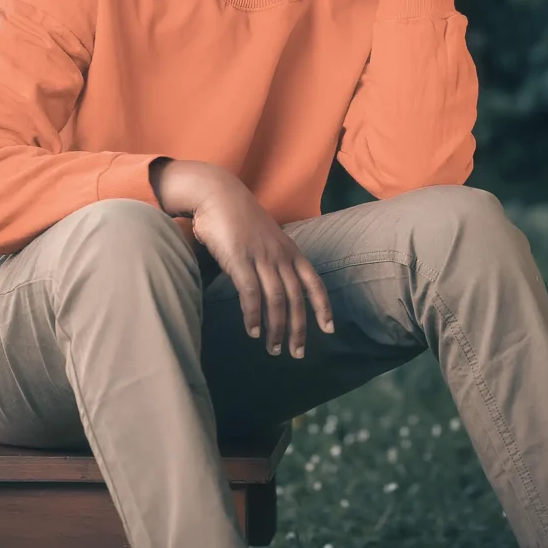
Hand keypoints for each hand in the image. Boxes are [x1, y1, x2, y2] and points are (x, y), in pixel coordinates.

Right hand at [191, 175, 334, 357]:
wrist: (218, 194)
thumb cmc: (239, 218)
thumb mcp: (266, 238)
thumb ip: (273, 259)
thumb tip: (274, 285)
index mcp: (290, 251)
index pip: (314, 283)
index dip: (323, 307)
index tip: (329, 330)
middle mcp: (280, 256)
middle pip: (297, 298)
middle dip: (299, 329)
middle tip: (296, 353)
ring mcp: (261, 257)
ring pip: (277, 300)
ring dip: (277, 328)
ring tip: (273, 349)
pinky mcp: (239, 260)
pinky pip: (251, 293)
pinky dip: (253, 315)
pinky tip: (252, 331)